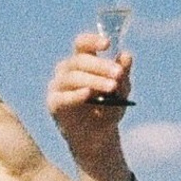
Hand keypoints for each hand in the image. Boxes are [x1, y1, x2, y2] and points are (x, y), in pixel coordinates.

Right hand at [48, 34, 135, 180]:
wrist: (99, 138)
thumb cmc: (108, 110)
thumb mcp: (121, 92)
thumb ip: (123, 75)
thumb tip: (126, 55)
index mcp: (82, 62)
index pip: (82, 44)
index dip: (92, 41)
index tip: (107, 44)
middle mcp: (67, 70)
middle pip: (79, 60)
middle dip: (101, 66)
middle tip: (118, 74)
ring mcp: (58, 86)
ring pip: (73, 76)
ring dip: (94, 80)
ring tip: (112, 87)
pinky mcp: (54, 103)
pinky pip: (62, 97)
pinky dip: (76, 95)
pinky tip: (89, 94)